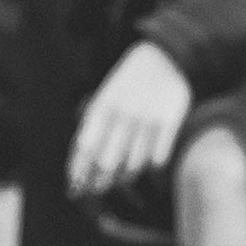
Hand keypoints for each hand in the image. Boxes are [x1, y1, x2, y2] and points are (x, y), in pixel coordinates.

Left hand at [68, 40, 193, 197]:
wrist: (164, 56)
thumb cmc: (128, 83)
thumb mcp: (105, 96)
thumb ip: (93, 128)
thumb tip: (79, 168)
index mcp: (103, 104)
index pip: (85, 146)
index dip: (78, 171)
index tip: (74, 188)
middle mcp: (124, 112)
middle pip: (107, 162)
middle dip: (99, 182)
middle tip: (97, 188)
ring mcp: (148, 118)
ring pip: (132, 165)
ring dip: (124, 178)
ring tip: (119, 179)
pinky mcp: (170, 122)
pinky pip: (158, 160)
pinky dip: (150, 168)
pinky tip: (145, 165)